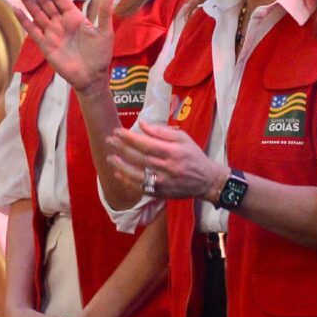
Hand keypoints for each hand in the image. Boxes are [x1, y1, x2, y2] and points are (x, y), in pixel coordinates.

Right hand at [14, 0, 115, 91]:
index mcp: (75, 17)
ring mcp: (52, 33)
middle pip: (46, 2)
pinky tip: (16, 9)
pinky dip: (24, 20)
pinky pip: (32, 30)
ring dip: (28, 1)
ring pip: (37, 13)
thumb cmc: (100, 55)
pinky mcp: (45, 45)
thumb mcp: (105, 32)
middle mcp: (61, 23)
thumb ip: (105, 12)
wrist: (92, 77)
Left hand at [110, 121, 225, 202]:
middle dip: (122, 149)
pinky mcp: (161, 193)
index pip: (147, 144)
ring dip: (122, 166)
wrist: (207, 181)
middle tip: (109, 141)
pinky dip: (128, 181)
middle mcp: (168, 168)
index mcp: (173, 152)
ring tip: (110, 157)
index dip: (130, 138)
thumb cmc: (194, 156)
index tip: (118, 131)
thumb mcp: (183, 138)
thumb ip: (162, 132)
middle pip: (140, 158)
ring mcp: (164, 183)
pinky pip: (141, 188)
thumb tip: (141, 123)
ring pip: (138, 175)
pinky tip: (119, 173)